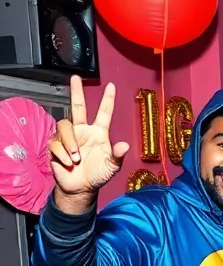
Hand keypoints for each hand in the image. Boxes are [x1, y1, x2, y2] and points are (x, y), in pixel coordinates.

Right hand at [49, 76, 129, 212]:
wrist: (81, 188)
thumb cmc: (98, 175)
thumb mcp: (112, 167)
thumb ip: (117, 156)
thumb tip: (125, 145)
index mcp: (98, 133)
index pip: (104, 113)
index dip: (108, 100)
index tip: (112, 86)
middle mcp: (83, 131)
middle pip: (78, 107)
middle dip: (76, 92)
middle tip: (75, 78)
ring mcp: (69, 137)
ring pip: (64, 126)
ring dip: (70, 143)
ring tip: (76, 158)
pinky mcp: (55, 145)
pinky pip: (55, 142)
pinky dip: (62, 154)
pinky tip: (68, 162)